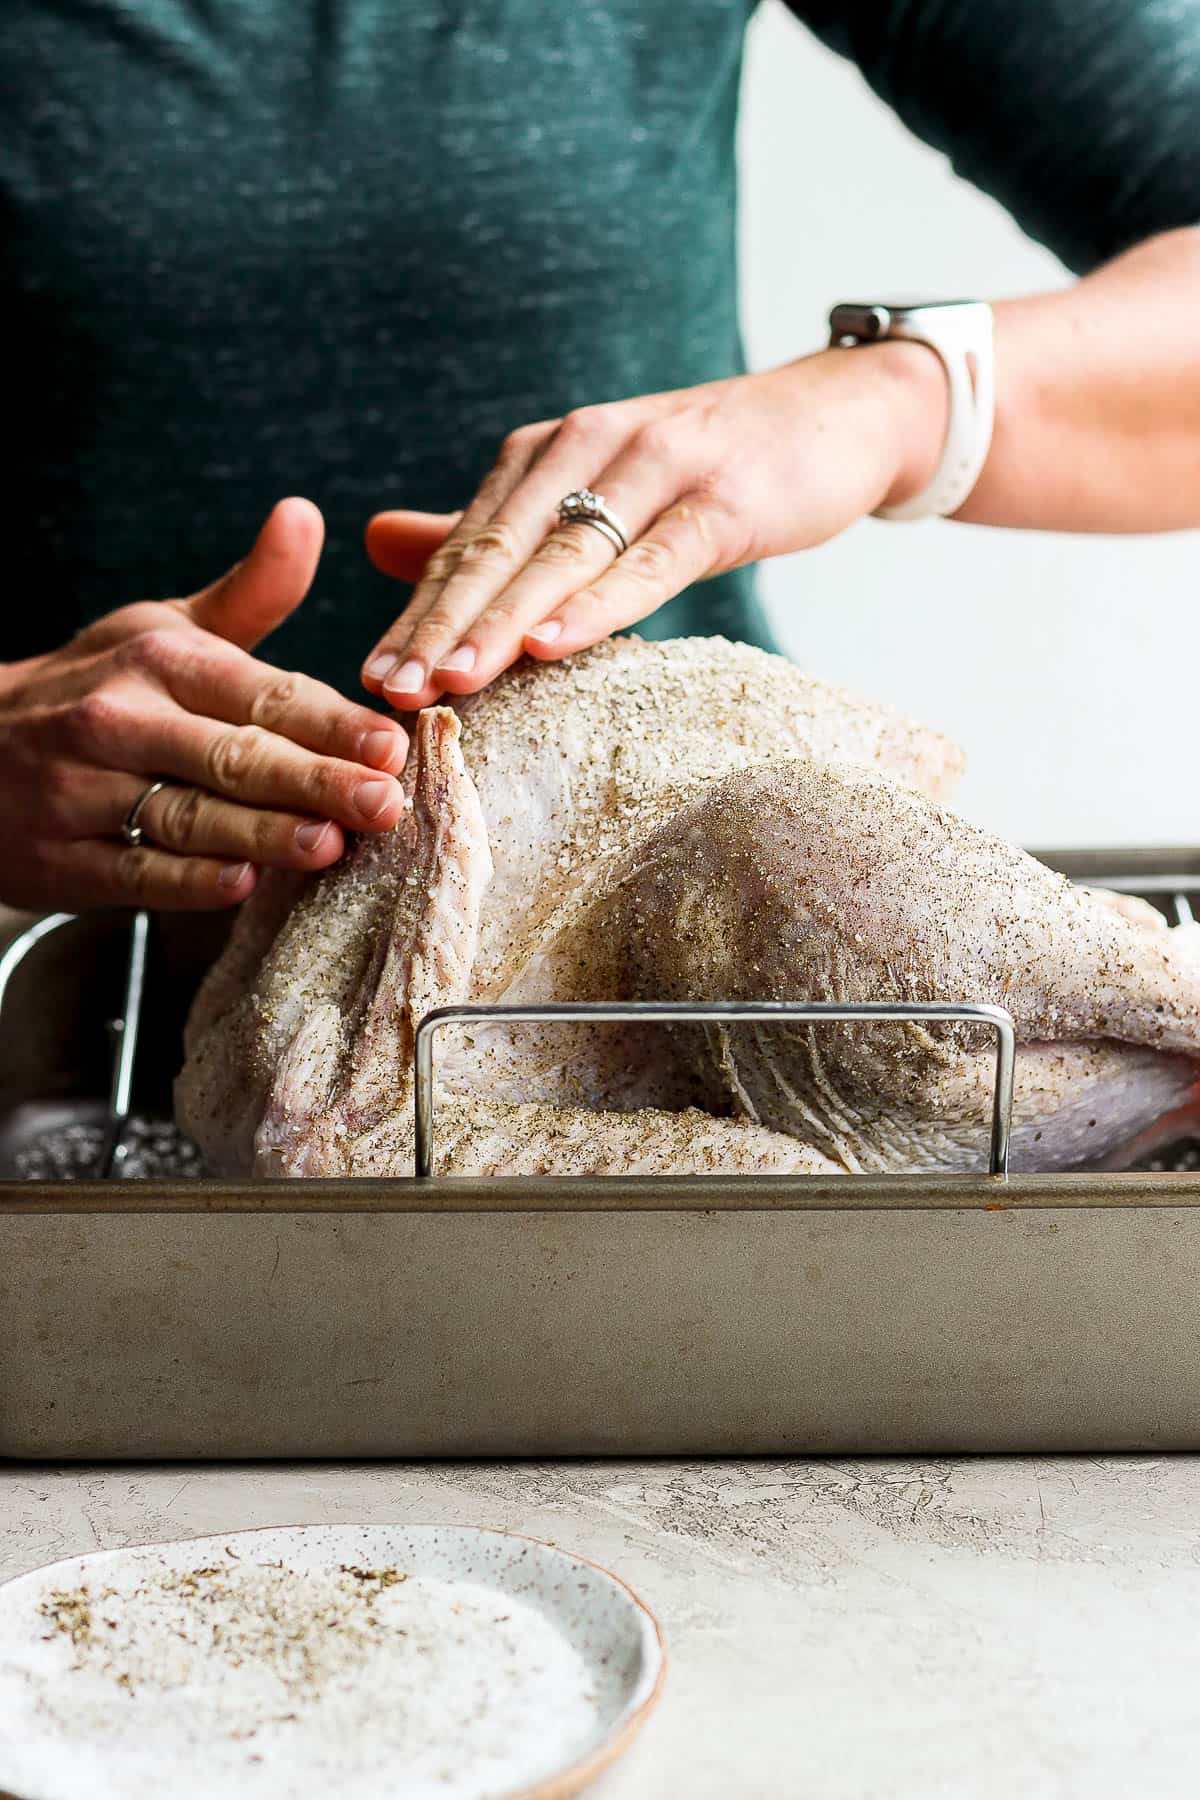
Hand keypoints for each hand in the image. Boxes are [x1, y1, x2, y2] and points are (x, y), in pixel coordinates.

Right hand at [0, 499, 408, 911]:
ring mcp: (85, 790)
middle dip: (313, 779)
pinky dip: (187, 881)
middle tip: (383, 802)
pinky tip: (242, 886)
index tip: (392, 744)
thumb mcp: (163, 629)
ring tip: (328, 844)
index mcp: (160, 660)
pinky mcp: (63, 857)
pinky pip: (134, 871)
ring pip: (187, 815)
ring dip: (260, 833)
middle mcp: (121, 719)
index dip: (331, 722)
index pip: (262, 693)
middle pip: (233, 755)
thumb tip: (304, 515)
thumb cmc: (98, 690)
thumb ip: (251, 592)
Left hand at [361, 344, 946, 707]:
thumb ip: (493, 524)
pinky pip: (652, 559)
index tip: (370, 681)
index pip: (466, 545)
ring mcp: (656, 470)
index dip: (416, 614)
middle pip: (499, 550)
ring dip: (503, 620)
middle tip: (391, 694)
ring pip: (563, 556)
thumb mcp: (590, 489)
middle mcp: (587, 448)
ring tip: (453, 680)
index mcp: (545, 453)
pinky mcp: (721, 500)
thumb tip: (379, 543)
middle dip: (441, 626)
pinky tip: (555, 643)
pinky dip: (602, 602)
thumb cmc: (704, 470)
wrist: (836, 417)